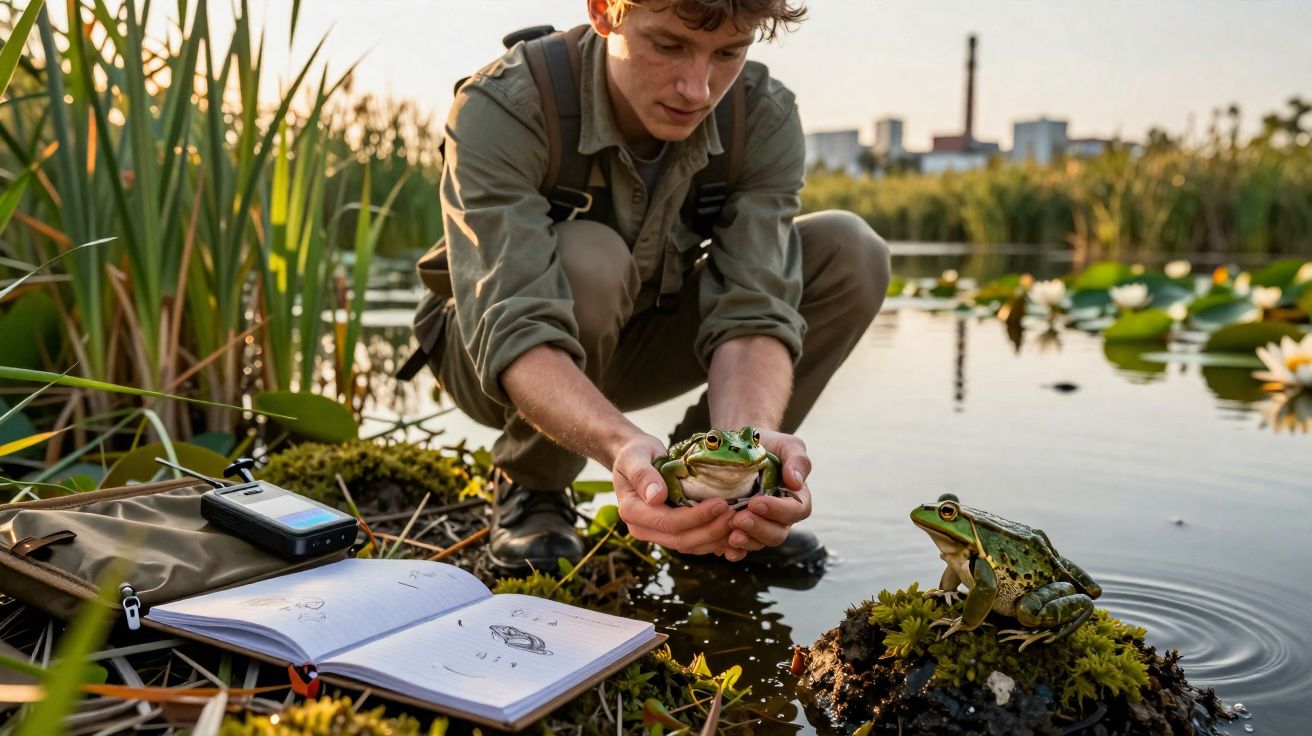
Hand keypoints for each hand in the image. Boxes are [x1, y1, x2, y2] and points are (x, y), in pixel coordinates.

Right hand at [611, 434, 735, 554]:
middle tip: (736, 515)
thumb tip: (656, 497)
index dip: (696, 517)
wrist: (635, 458)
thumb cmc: (636, 453)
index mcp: (632, 511)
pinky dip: (715, 540)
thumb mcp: (635, 456)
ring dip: (716, 538)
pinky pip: (695, 543)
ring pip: (691, 546)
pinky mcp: (671, 533)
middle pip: (681, 539)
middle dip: (711, 530)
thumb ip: (642, 475)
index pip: (668, 522)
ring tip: (739, 523)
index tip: (721, 503)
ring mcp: (657, 534)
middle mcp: (643, 528)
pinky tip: (733, 532)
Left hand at [725, 428, 812, 560]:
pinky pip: (742, 547)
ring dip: (747, 541)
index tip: (756, 502)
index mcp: (796, 498)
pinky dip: (735, 551)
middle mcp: (781, 516)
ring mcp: (761, 525)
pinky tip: (724, 549)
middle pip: (777, 533)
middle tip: (739, 518)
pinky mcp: (743, 530)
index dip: (778, 510)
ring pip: (760, 542)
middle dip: (759, 528)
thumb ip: (797, 460)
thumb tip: (796, 481)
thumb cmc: (767, 445)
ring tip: (730, 534)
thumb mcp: (786, 445)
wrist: (739, 446)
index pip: (796, 511)